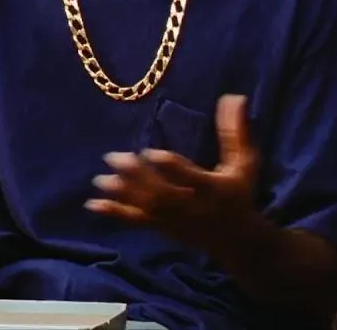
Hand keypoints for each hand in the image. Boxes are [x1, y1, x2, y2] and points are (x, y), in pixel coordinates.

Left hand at [87, 95, 258, 250]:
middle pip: (162, 194)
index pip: (190, 178)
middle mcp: (191, 206)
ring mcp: (174, 220)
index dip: (171, 167)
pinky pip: (136, 221)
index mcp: (212, 188)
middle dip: (137, 178)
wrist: (235, 240)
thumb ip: (236, 131)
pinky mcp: (162, 228)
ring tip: (100, 178)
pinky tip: (92, 203)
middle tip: (114, 158)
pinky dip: (115, 212)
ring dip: (122, 193)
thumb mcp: (244, 163)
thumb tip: (233, 97)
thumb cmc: (239, 193)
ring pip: (146, 207)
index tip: (150, 152)